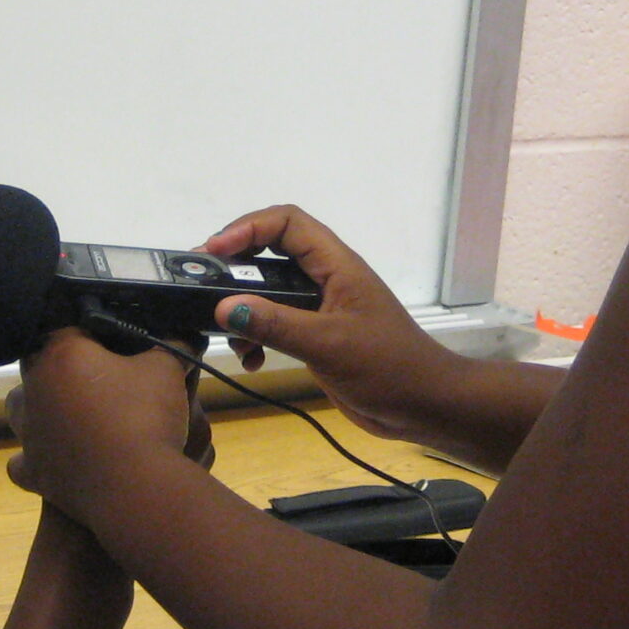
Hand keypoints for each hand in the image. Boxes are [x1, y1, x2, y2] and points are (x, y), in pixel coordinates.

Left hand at [6, 327, 201, 519]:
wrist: (133, 488)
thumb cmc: (146, 418)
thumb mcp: (167, 372)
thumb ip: (172, 346)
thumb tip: (184, 336)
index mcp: (63, 354)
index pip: (70, 328)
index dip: (95, 333)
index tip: (118, 344)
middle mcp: (36, 388)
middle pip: (43, 365)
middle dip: (67, 369)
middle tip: (104, 380)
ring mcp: (29, 432)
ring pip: (21, 408)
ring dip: (42, 407)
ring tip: (74, 415)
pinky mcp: (32, 471)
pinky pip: (22, 461)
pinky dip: (37, 458)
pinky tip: (57, 457)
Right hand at [199, 205, 457, 443]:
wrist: (424, 405)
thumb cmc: (386, 367)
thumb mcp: (328, 344)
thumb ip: (275, 324)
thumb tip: (223, 307)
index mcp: (337, 265)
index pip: (287, 223)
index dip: (247, 228)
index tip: (214, 252)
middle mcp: (327, 278)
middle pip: (272, 252)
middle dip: (236, 267)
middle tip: (204, 286)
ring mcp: (322, 307)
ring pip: (270, 290)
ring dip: (244, 309)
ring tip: (228, 335)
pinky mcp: (318, 335)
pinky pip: (277, 322)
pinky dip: (259, 335)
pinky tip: (252, 359)